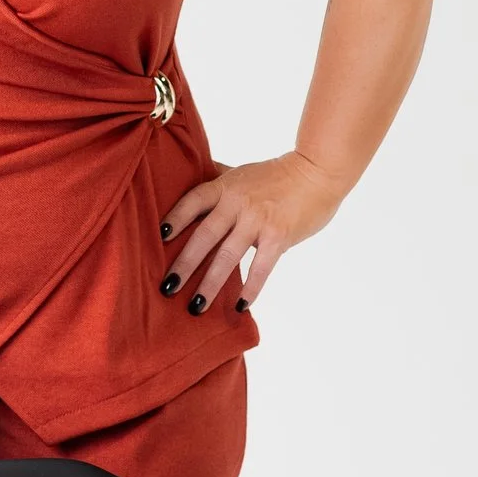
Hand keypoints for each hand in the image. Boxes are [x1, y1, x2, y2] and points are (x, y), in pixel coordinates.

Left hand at [159, 150, 342, 316]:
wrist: (318, 171)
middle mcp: (237, 203)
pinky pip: (261, 267)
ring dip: (210, 284)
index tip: (158, 239)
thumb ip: (219, 176)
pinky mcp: (279, 235)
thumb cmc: (279, 174)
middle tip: (166, 288)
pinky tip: (240, 305)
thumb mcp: (242, 171)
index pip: (192, 201)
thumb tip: (194, 170)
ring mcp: (257, 219)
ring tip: (195, 306)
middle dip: (183, 264)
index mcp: (225, 186)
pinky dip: (251, 288)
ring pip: (227, 256)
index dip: (174, 219)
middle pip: (203, 235)